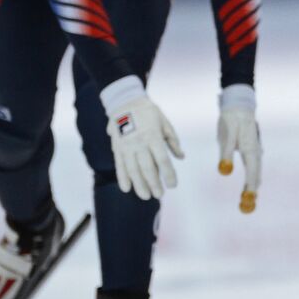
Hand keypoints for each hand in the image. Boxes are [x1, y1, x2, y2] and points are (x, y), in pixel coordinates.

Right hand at [100, 76, 183, 201]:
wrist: (125, 102)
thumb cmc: (149, 113)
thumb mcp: (165, 123)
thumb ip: (173, 141)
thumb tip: (181, 157)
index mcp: (153, 137)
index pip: (162, 160)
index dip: (168, 175)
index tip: (173, 185)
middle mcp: (139, 143)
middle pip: (147, 168)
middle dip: (154, 184)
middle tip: (159, 195)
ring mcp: (126, 146)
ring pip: (133, 170)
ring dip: (139, 185)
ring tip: (146, 196)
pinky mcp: (116, 148)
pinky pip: (119, 165)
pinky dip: (122, 177)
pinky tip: (127, 188)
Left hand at [217, 84, 261, 212]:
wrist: (239, 106)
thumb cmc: (231, 120)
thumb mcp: (226, 135)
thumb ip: (226, 153)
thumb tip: (224, 171)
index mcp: (250, 149)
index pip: (252, 172)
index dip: (250, 187)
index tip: (248, 200)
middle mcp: (256, 151)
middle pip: (256, 175)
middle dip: (252, 190)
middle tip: (247, 207)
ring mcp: (255, 150)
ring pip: (257, 171)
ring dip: (253, 185)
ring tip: (249, 200)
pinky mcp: (252, 149)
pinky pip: (254, 167)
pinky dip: (253, 177)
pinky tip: (250, 184)